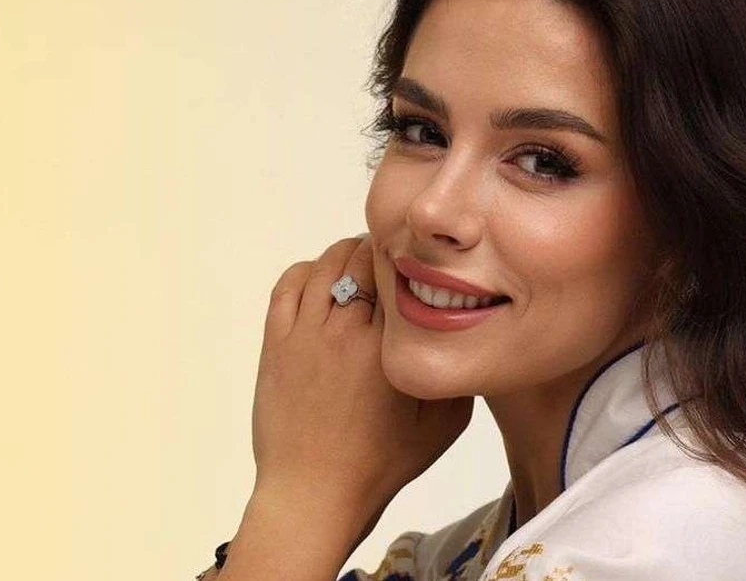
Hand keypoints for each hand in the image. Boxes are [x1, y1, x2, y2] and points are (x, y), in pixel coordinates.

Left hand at [248, 235, 473, 522]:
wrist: (315, 495)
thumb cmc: (380, 465)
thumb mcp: (444, 426)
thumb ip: (458, 375)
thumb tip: (469, 338)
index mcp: (388, 345)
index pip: (400, 269)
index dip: (413, 256)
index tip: (425, 260)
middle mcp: (344, 329)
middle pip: (362, 255)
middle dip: (383, 250)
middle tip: (397, 261)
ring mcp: (304, 333)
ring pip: (326, 263)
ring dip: (347, 254)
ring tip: (363, 265)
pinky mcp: (275, 343)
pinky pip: (288, 285)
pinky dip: (307, 271)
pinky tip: (322, 280)